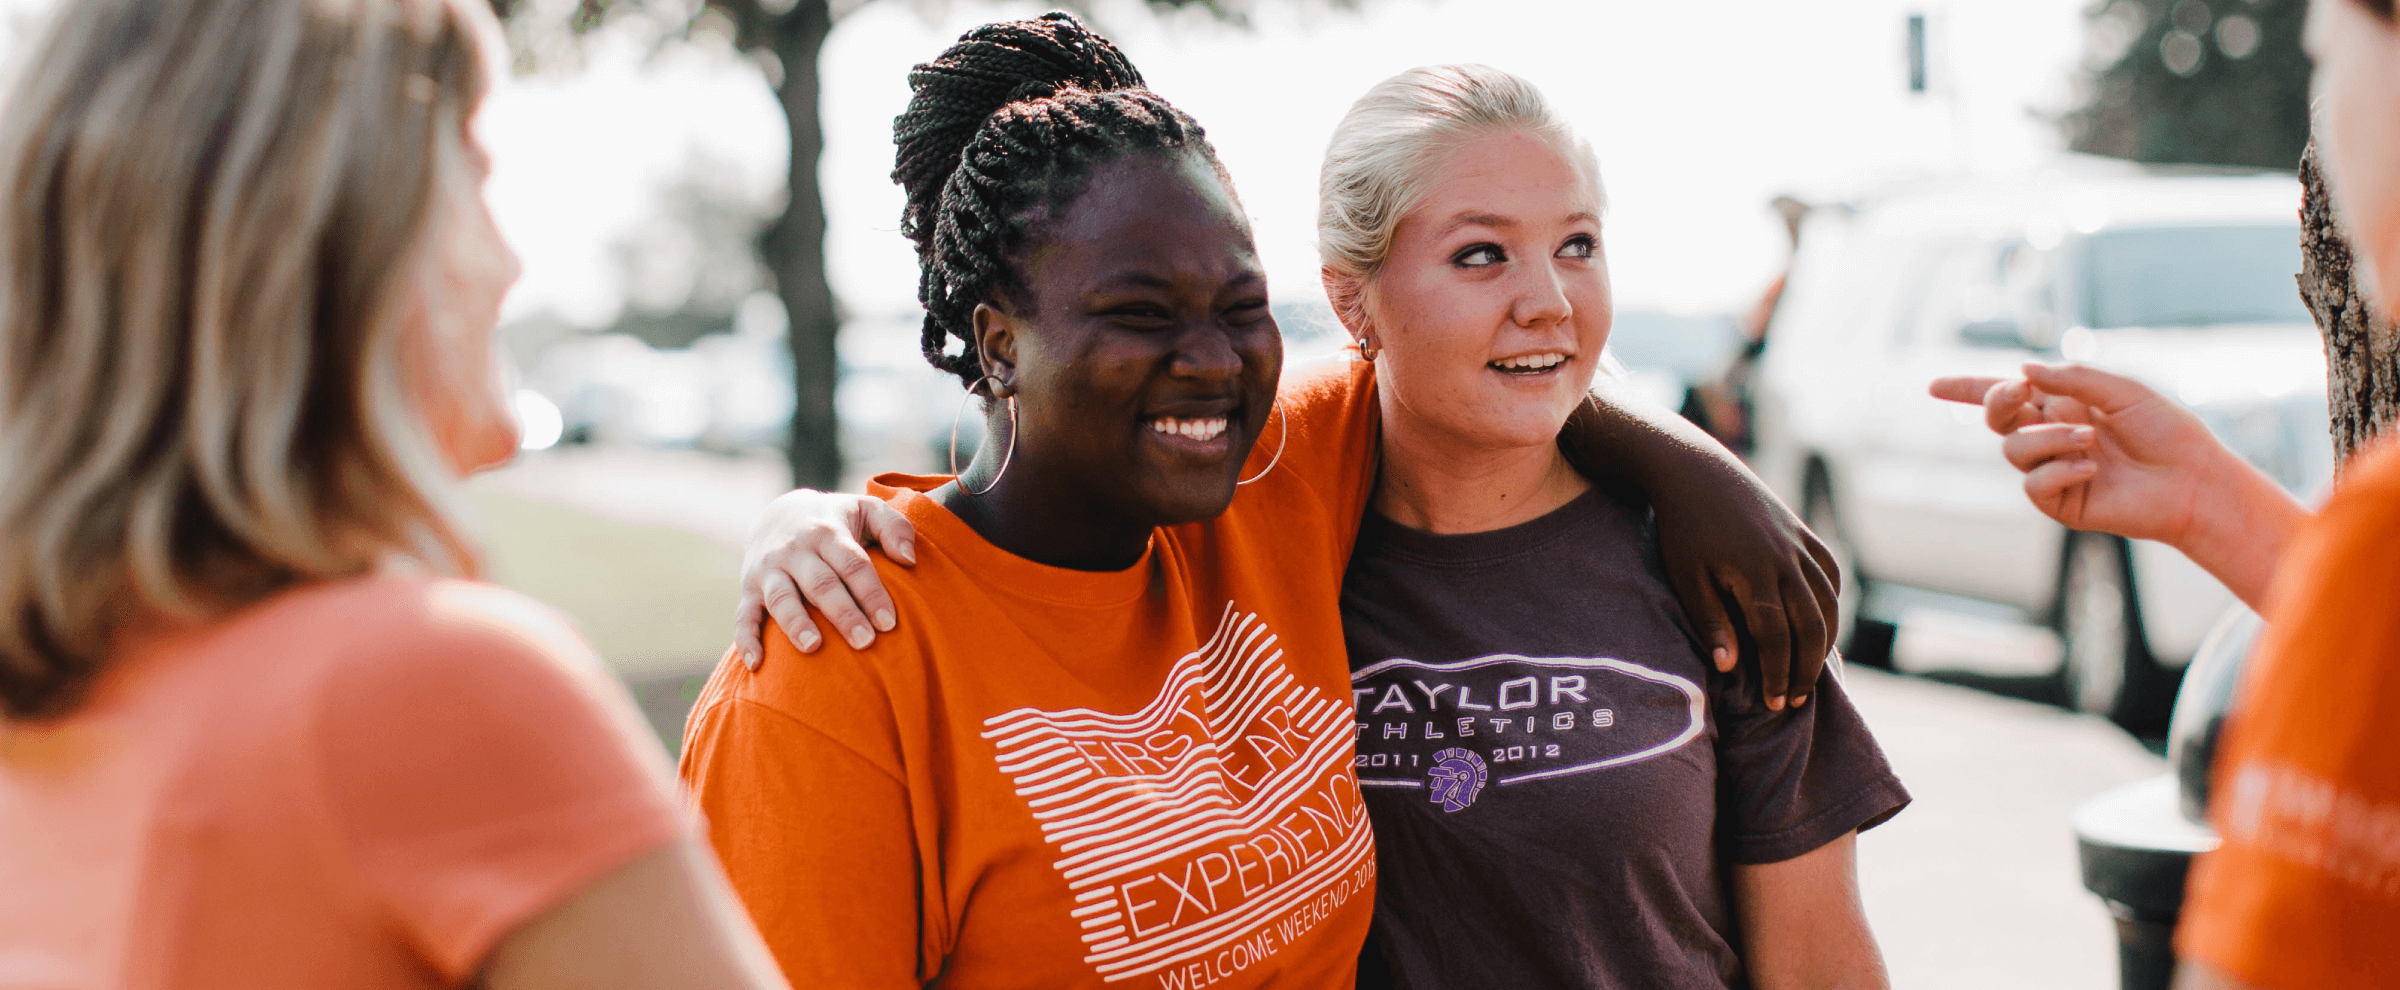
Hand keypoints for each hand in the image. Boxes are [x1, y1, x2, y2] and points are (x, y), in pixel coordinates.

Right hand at [733, 490, 917, 668]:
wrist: (780, 514)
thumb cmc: (836, 520)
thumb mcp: (867, 509)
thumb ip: (894, 527)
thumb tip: (909, 560)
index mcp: (827, 532)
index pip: (852, 563)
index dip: (871, 593)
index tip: (889, 622)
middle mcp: (795, 551)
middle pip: (820, 583)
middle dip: (842, 613)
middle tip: (864, 641)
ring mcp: (768, 570)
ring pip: (781, 598)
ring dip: (796, 623)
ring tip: (814, 647)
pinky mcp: (748, 589)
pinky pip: (743, 616)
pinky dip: (746, 640)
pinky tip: (757, 664)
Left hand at [1651, 458, 1840, 711]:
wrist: (1696, 472)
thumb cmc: (1683, 529)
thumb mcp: (1686, 576)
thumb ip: (1710, 620)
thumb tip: (1729, 667)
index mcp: (1754, 573)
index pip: (1777, 636)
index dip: (1777, 672)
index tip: (1773, 701)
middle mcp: (1786, 560)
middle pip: (1811, 626)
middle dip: (1805, 669)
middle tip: (1793, 699)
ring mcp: (1799, 545)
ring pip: (1828, 604)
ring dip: (1823, 643)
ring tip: (1808, 674)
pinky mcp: (1803, 534)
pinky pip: (1830, 576)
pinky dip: (1832, 606)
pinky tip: (1822, 628)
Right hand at [1927, 362, 2305, 608]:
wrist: (2195, 480)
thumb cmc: (2167, 432)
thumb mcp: (2121, 390)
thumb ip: (2071, 379)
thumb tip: (2020, 371)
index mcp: (2064, 406)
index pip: (2006, 396)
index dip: (1967, 389)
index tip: (1932, 386)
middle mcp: (2052, 436)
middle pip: (1996, 419)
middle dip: (1995, 402)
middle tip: (2016, 394)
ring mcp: (2053, 470)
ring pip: (2013, 451)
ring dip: (2046, 439)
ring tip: (2089, 441)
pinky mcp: (2061, 503)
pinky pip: (2033, 485)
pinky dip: (2058, 470)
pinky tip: (2091, 469)